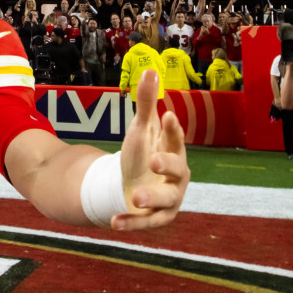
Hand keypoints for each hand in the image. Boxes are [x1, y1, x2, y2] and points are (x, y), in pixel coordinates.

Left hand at [115, 70, 188, 230]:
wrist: (134, 185)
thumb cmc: (144, 154)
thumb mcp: (141, 129)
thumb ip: (145, 103)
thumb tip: (150, 70)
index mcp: (174, 151)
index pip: (176, 139)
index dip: (173, 130)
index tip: (167, 116)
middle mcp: (176, 177)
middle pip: (178, 171)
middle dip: (167, 166)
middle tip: (153, 161)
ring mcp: (168, 199)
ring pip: (166, 201)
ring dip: (151, 199)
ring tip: (135, 197)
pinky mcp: (155, 218)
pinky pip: (146, 223)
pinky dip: (131, 223)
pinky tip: (114, 222)